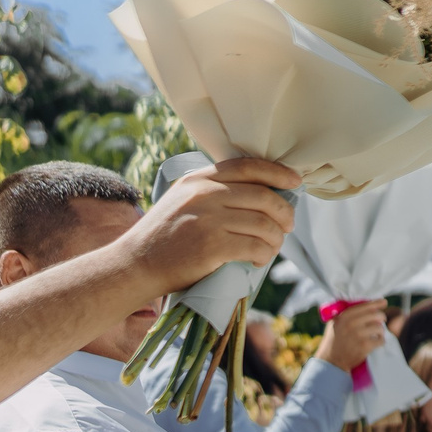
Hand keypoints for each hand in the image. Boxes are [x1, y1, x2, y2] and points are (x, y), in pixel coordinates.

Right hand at [119, 156, 298, 291]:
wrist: (136, 264)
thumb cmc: (165, 236)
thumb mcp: (184, 200)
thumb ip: (214, 192)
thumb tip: (263, 192)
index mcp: (199, 179)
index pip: (248, 167)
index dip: (278, 173)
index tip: (295, 182)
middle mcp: (204, 194)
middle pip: (265, 197)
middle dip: (285, 214)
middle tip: (286, 227)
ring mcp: (209, 219)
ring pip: (265, 225)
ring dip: (276, 239)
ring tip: (270, 248)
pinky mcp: (213, 245)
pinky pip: (256, 247)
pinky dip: (264, 255)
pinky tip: (257, 260)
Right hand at [313, 298, 388, 372]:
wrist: (331, 361)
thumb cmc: (333, 341)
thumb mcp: (334, 324)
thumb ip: (345, 314)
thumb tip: (361, 305)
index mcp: (344, 317)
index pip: (365, 306)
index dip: (376, 303)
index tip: (384, 302)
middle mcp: (352, 324)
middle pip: (376, 315)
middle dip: (381, 318)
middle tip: (381, 321)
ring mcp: (359, 335)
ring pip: (380, 328)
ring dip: (380, 331)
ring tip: (376, 334)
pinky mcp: (365, 346)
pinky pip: (381, 340)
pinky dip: (380, 341)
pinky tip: (376, 342)